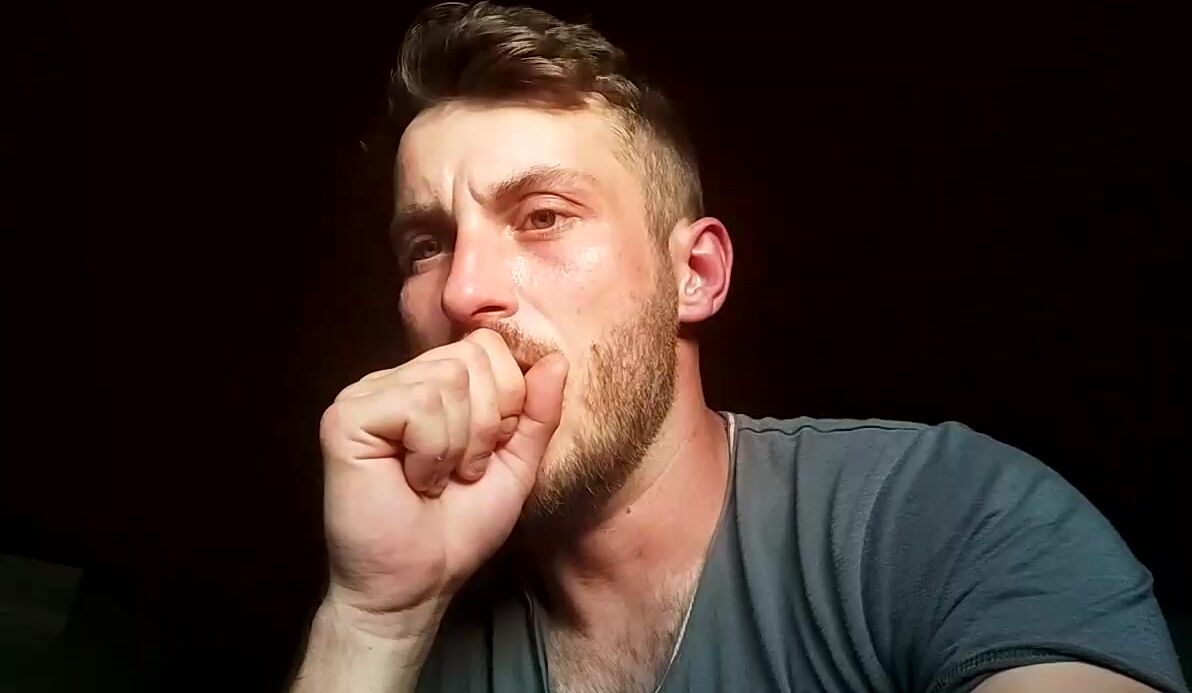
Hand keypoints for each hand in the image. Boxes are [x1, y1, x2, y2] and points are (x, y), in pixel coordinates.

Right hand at [316, 328, 568, 630]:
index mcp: (431, 382)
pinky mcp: (346, 417)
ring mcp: (367, 394)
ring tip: (437, 479)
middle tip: (462, 470)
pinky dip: (431, 451)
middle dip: (487, 424)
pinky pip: (417, 404)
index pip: (487, 345)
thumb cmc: (460, 528)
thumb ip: (538, 411)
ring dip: (459, 445)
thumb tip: (555, 358)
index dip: (507, 400)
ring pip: (447, 379)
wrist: (418, 584)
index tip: (487, 454)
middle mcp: (396, 379)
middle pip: (471, 357)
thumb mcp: (517, 463)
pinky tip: (415, 480)